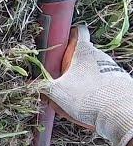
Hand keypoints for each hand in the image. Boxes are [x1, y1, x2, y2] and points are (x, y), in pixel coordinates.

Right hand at [45, 24, 132, 145]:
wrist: (119, 113)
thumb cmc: (87, 96)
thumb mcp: (56, 92)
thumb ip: (40, 86)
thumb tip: (26, 86)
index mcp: (83, 51)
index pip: (77, 31)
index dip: (67, 36)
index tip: (58, 47)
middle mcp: (99, 55)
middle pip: (80, 54)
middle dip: (68, 66)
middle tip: (58, 80)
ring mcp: (110, 68)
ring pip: (90, 69)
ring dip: (80, 79)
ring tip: (71, 97)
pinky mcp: (117, 82)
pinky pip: (100, 82)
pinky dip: (91, 89)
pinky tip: (85, 104)